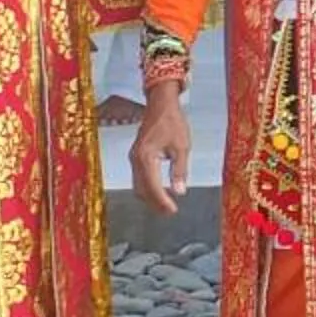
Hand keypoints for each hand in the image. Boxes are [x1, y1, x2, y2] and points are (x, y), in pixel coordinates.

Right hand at [129, 93, 192, 215]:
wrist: (160, 104)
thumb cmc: (173, 122)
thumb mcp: (182, 146)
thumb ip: (180, 170)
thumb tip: (180, 192)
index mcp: (146, 157)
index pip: (152, 187)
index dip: (162, 201)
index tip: (172, 211)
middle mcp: (135, 159)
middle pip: (142, 190)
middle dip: (155, 203)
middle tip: (169, 212)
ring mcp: (133, 158)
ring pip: (138, 185)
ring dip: (150, 197)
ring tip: (165, 205)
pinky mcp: (135, 156)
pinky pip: (138, 178)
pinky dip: (147, 188)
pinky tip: (158, 191)